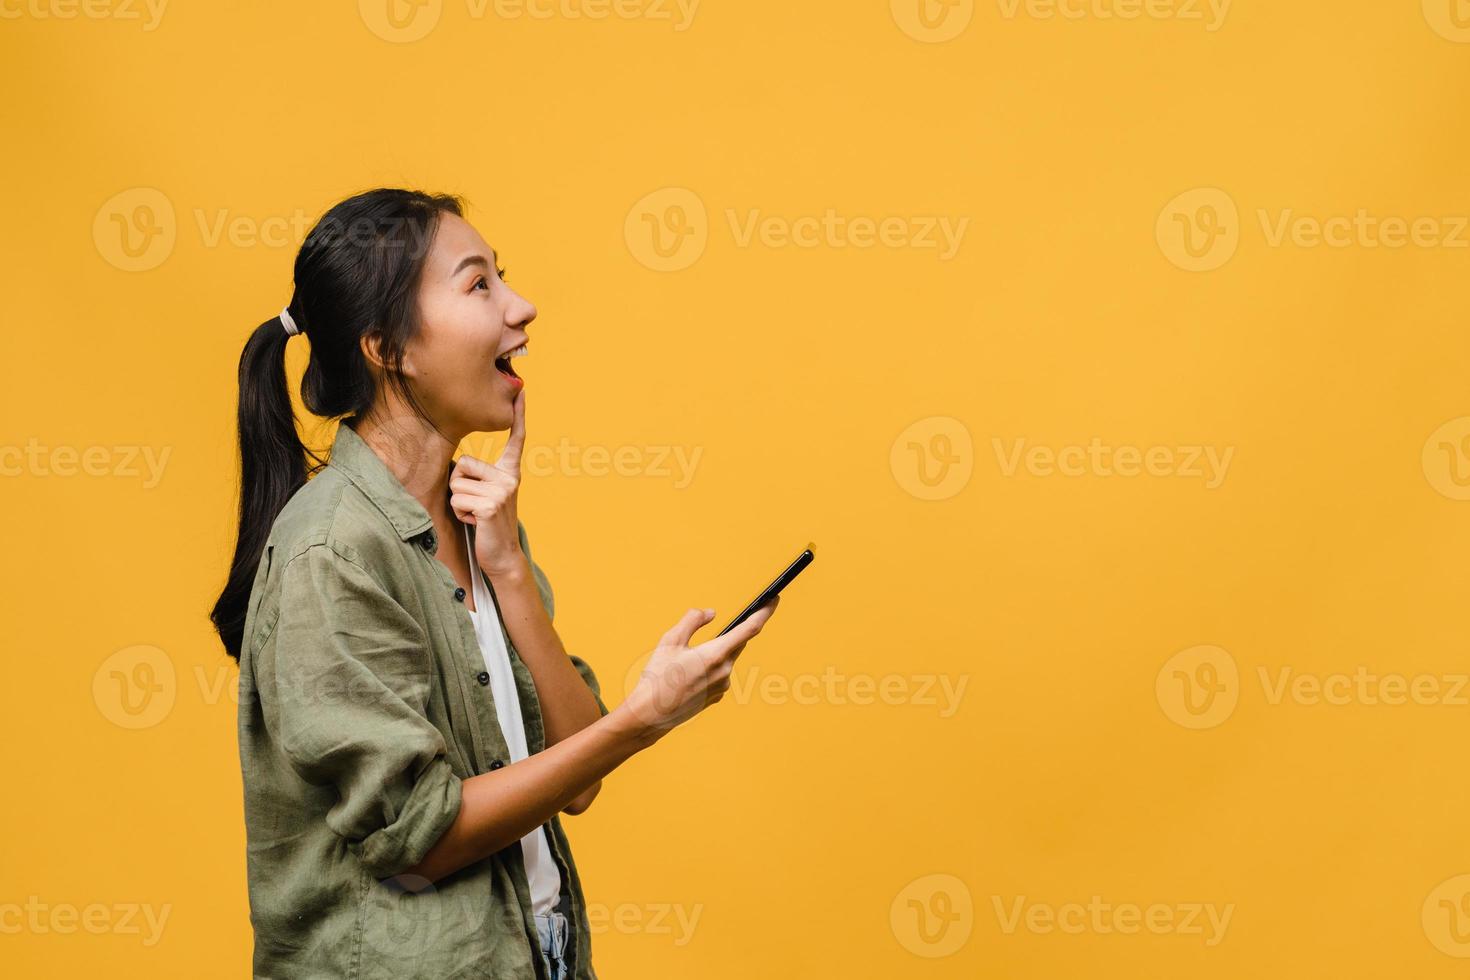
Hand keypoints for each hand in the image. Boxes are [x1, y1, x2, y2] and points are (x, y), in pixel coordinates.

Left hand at [450, 389, 527, 579]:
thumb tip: (457, 465)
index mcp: (510, 472)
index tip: (520, 391)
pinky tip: (475, 523)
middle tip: (475, 504)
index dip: (519, 415)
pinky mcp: (489, 506)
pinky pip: (457, 500)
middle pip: (463, 464)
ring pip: (456, 484)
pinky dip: (460, 515)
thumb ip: (481, 477)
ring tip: (475, 515)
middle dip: (458, 486)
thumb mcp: (490, 495)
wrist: (503, 556)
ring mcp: (501, 491)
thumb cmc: (489, 524)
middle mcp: (509, 478)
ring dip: (458, 503)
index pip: (516, 439)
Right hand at [621, 596, 780, 737]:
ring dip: (716, 652)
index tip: (775, 599)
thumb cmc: (658, 676)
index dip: (765, 612)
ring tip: (689, 658)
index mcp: (716, 654)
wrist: (651, 714)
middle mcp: (725, 671)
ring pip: (727, 659)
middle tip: (722, 626)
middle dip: (732, 634)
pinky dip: (711, 667)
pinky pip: (720, 674)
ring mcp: (722, 686)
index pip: (750, 628)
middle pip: (737, 644)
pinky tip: (690, 674)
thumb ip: (692, 621)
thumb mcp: (670, 640)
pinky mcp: (717, 696)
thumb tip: (710, 612)